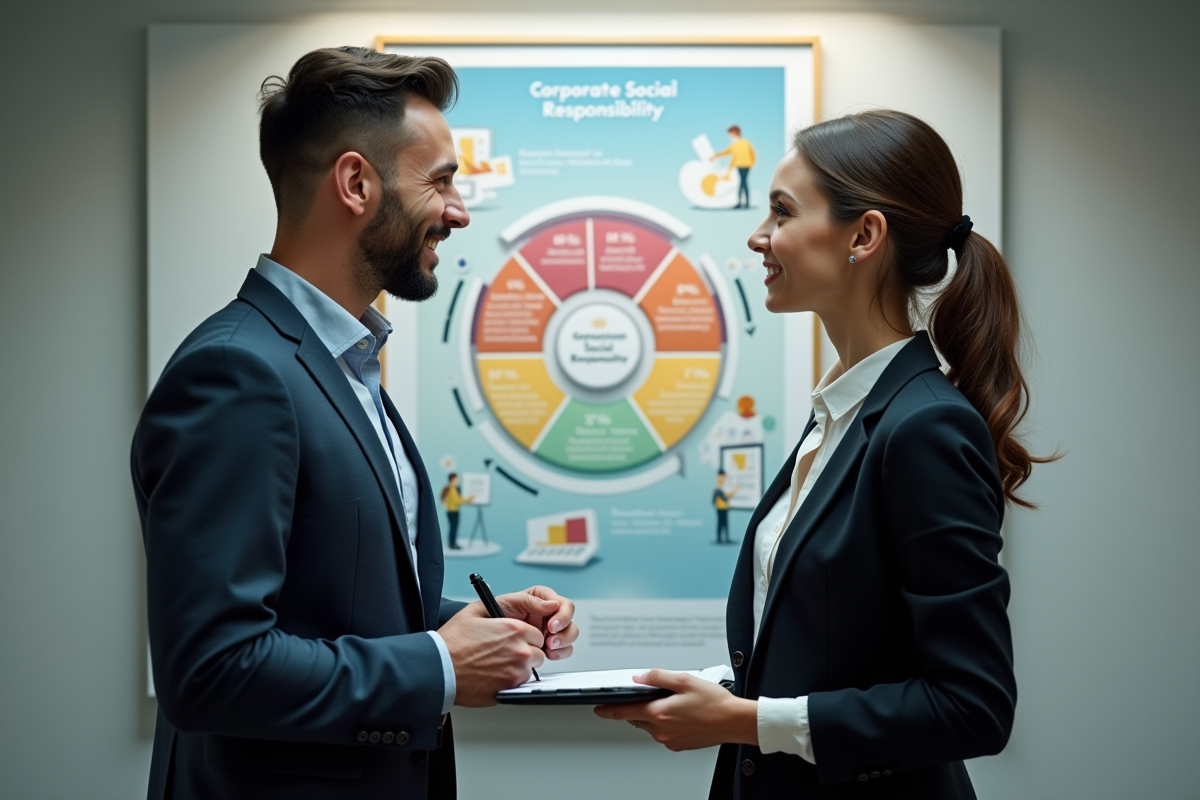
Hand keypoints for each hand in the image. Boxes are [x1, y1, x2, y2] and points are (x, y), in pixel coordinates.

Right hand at [438, 603, 545, 707]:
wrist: (440, 668)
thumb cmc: (453, 642)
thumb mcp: (475, 611)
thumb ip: (501, 606)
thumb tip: (516, 605)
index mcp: (514, 630)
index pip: (538, 634)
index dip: (527, 637)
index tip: (516, 640)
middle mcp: (520, 651)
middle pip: (538, 653)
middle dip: (526, 652)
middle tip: (506, 653)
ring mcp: (516, 672)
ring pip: (530, 670)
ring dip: (520, 668)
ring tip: (497, 664)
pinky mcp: (509, 689)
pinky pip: (520, 685)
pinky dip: (511, 681)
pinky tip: (494, 675)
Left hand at [497, 585, 578, 660]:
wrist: (484, 636)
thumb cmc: (493, 613)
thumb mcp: (509, 602)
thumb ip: (529, 601)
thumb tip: (551, 605)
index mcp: (541, 599)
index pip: (561, 603)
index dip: (561, 614)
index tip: (552, 625)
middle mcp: (549, 613)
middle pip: (569, 619)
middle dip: (564, 631)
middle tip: (550, 641)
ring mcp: (550, 630)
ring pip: (570, 634)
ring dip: (563, 642)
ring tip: (548, 648)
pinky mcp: (549, 645)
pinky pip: (564, 649)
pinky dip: (559, 653)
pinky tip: (549, 654)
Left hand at [593, 669, 758, 750]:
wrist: (734, 721)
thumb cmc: (715, 702)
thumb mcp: (685, 680)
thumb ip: (658, 677)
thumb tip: (639, 677)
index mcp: (659, 713)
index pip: (625, 711)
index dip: (609, 709)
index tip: (598, 708)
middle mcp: (661, 730)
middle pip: (638, 717)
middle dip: (639, 706)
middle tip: (653, 695)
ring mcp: (669, 740)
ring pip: (651, 725)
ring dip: (654, 714)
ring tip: (675, 702)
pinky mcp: (678, 745)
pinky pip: (663, 733)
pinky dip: (665, 722)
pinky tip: (681, 713)